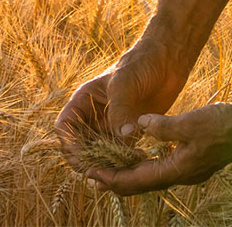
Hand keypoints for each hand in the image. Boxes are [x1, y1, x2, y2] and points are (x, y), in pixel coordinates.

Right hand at [54, 46, 187, 171]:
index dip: (68, 143)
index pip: (64, 127)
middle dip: (86, 160)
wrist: (166, 61)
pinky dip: (126, 160)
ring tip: (123, 165)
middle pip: (78, 146)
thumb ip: (120, 109)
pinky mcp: (128, 133)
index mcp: (83, 101)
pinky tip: (140, 157)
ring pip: (99, 154)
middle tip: (102, 170)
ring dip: (107, 163)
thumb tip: (122, 137)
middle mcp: (93, 116)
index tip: (83, 155)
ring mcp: (110, 126)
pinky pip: (120, 153)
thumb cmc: (140, 64)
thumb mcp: (125, 83)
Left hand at [84, 101, 231, 195]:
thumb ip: (164, 126)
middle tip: (91, 177)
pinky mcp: (194, 161)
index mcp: (179, 169)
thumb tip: (139, 125)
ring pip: (152, 178)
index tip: (91, 176)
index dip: (112, 179)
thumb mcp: (192, 121)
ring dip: (130, 174)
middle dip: (116, 181)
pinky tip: (139, 157)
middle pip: (142, 185)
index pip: (137, 181)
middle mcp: (182, 175)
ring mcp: (189, 170)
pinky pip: (162, 169)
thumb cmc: (225, 122)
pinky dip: (146, 165)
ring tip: (109, 169)